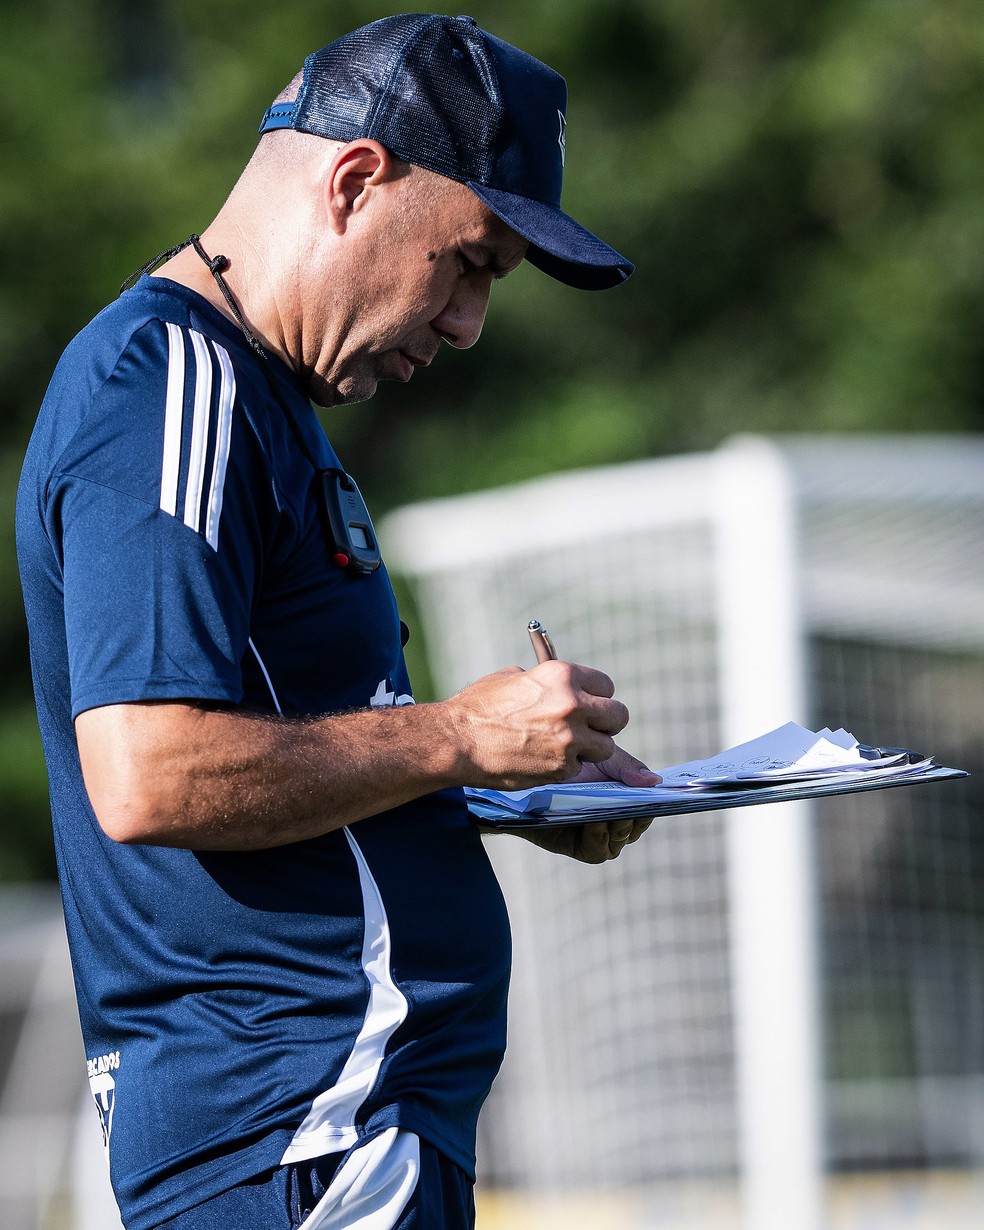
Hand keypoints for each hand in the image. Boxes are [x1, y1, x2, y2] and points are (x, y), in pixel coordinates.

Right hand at [443, 661, 629, 789]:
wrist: (457, 741)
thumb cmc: (479, 707)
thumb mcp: (514, 677)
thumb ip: (546, 683)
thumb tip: (562, 687)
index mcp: (563, 675)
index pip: (607, 686)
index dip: (599, 698)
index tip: (591, 706)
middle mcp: (572, 704)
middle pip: (618, 716)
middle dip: (605, 725)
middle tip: (590, 730)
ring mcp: (570, 737)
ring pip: (606, 748)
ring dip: (590, 750)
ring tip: (563, 747)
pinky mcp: (562, 767)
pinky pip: (580, 768)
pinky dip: (566, 767)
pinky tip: (542, 760)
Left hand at [505, 743, 658, 863]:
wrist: (525, 777)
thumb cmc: (565, 765)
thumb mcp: (600, 759)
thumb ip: (627, 768)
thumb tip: (656, 781)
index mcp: (622, 800)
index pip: (646, 808)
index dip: (655, 805)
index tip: (659, 797)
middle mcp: (612, 821)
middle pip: (636, 826)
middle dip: (637, 816)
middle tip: (636, 805)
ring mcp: (596, 835)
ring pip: (620, 839)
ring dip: (620, 826)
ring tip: (614, 811)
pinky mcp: (576, 846)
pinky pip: (597, 849)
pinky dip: (599, 835)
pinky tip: (595, 820)